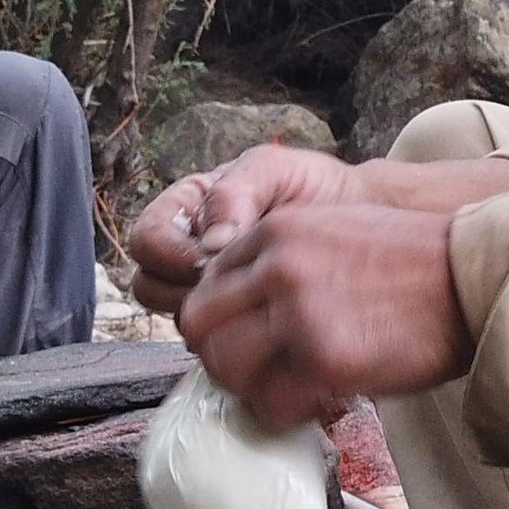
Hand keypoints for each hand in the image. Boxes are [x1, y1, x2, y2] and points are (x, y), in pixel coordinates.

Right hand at [127, 141, 358, 311]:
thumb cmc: (313, 187)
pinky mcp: (238, 318)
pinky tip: (260, 322)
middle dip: (178, 290)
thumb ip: (235, 191)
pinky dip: (229, 334)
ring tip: (244, 305)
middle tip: (222, 289)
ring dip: (201, 316)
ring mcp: (211, 288)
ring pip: (177, 315)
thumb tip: (210, 241)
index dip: (165, 252)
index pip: (148, 238)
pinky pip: (214, 337)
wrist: (360, 218)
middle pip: (149, 283)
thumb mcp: (272, 170)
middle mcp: (190, 251)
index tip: (201, 260)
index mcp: (189, 210)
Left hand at [176, 203, 471, 428]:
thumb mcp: (337, 230)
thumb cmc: (418, 262)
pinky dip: (284, 412)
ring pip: (224, 366)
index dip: (221, 318)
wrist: (473, 277)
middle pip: (200, 324)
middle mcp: (277, 266)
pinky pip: (270, 401)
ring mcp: (297, 312)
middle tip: (252, 374)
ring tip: (281, 391)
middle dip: (218, 355)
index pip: (207, 281)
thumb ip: (288, 257)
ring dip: (246, 388)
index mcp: (277, 231)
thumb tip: (251, 306)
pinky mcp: (323, 358)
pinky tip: (312, 404)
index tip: (247, 338)